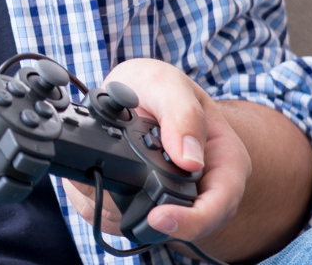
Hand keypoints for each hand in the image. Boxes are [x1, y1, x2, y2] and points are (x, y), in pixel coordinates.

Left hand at [62, 58, 251, 248]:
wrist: (132, 91)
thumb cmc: (158, 87)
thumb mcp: (169, 85)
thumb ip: (182, 115)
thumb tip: (189, 160)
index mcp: (224, 163)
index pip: (220, 206)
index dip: (193, 220)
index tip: (159, 218)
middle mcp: (200, 190)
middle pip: (178, 224)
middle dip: (139, 213)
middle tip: (107, 189)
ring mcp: (168, 201)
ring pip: (138, 225)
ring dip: (109, 203)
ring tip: (94, 167)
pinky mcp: (136, 206)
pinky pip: (113, 218)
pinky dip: (93, 197)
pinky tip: (87, 174)